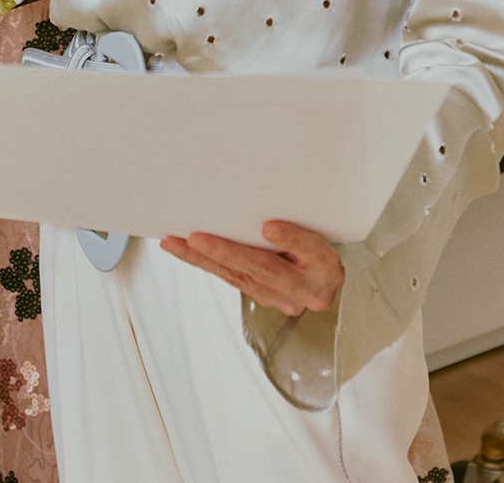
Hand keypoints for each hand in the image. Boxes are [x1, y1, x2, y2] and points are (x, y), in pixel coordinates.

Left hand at [160, 220, 343, 317]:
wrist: (324, 272)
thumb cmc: (318, 238)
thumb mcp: (320, 226)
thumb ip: (298, 219)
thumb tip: (267, 204)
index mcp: (327, 267)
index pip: (311, 250)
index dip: (290, 238)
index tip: (269, 227)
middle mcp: (307, 289)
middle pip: (265, 269)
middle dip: (227, 253)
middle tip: (197, 238)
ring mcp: (283, 298)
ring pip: (239, 277)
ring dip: (203, 259)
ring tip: (176, 242)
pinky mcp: (262, 297)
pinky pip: (230, 278)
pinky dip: (205, 262)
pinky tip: (183, 250)